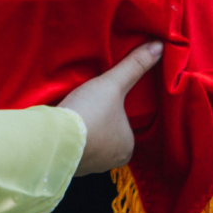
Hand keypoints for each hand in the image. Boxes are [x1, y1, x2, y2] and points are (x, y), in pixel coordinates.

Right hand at [61, 42, 163, 175]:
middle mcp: (110, 162)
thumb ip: (135, 65)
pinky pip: (71, 150)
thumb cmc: (91, 112)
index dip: (117, 115)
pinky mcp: (65, 166)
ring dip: (82, 132)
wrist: (53, 137)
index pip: (127, 129)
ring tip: (75, 113)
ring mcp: (87, 167)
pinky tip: (61, 126)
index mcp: (127, 148)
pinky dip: (68, 139)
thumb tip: (160, 45)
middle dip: (99, 125)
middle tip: (89, 106)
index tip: (106, 103)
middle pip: (108, 138)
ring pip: (89, 145)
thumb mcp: (113, 83)